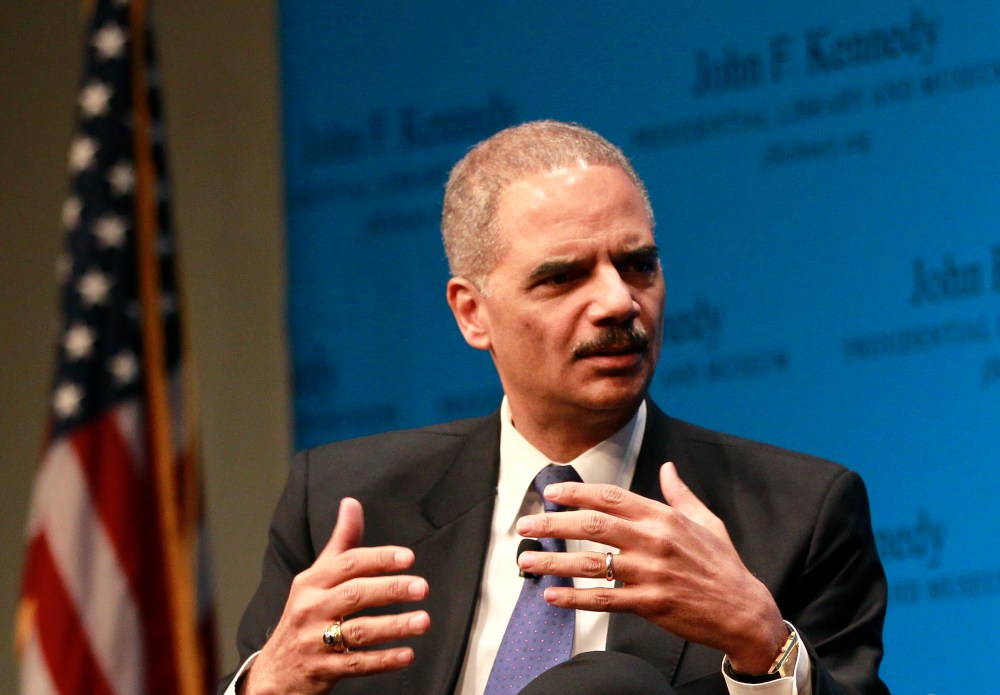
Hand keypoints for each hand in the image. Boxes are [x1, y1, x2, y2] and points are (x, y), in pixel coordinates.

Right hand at [241, 498, 430, 693]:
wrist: (275, 670)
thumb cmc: (304, 615)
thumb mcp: (316, 577)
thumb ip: (341, 543)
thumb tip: (352, 503)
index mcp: (312, 582)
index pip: (347, 564)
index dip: (378, 559)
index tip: (407, 557)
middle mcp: (311, 608)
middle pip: (355, 595)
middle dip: (390, 589)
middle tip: (421, 587)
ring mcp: (315, 641)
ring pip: (359, 631)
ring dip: (394, 626)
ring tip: (423, 621)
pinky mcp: (323, 670)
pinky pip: (357, 665)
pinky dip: (383, 660)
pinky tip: (407, 654)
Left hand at [515, 461, 785, 673]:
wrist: (744, 610)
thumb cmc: (723, 564)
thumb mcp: (707, 521)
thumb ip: (680, 495)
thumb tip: (668, 468)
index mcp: (664, 517)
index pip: (610, 497)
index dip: (577, 493)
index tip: (551, 492)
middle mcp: (654, 540)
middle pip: (592, 526)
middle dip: (553, 523)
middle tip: (525, 525)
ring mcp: (651, 573)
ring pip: (591, 564)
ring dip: (553, 561)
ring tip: (525, 560)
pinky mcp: (650, 603)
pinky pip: (604, 599)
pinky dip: (575, 598)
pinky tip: (552, 595)